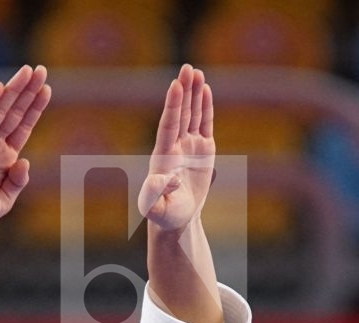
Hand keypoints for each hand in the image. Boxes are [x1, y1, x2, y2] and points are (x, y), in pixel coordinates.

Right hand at [0, 64, 50, 240]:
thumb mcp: (1, 202)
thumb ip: (16, 182)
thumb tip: (25, 160)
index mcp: (4, 159)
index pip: (23, 127)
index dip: (35, 108)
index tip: (47, 88)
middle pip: (14, 113)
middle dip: (28, 92)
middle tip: (41, 70)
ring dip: (13, 91)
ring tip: (27, 71)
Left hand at [138, 63, 213, 233]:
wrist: (176, 218)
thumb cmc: (163, 214)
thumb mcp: (154, 209)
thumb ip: (153, 195)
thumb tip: (165, 179)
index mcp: (163, 155)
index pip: (169, 125)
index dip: (172, 106)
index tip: (175, 86)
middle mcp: (175, 145)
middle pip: (180, 113)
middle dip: (184, 91)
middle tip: (187, 68)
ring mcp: (189, 145)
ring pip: (192, 114)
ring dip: (194, 93)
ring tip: (196, 72)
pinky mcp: (203, 149)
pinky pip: (205, 124)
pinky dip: (206, 107)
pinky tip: (206, 90)